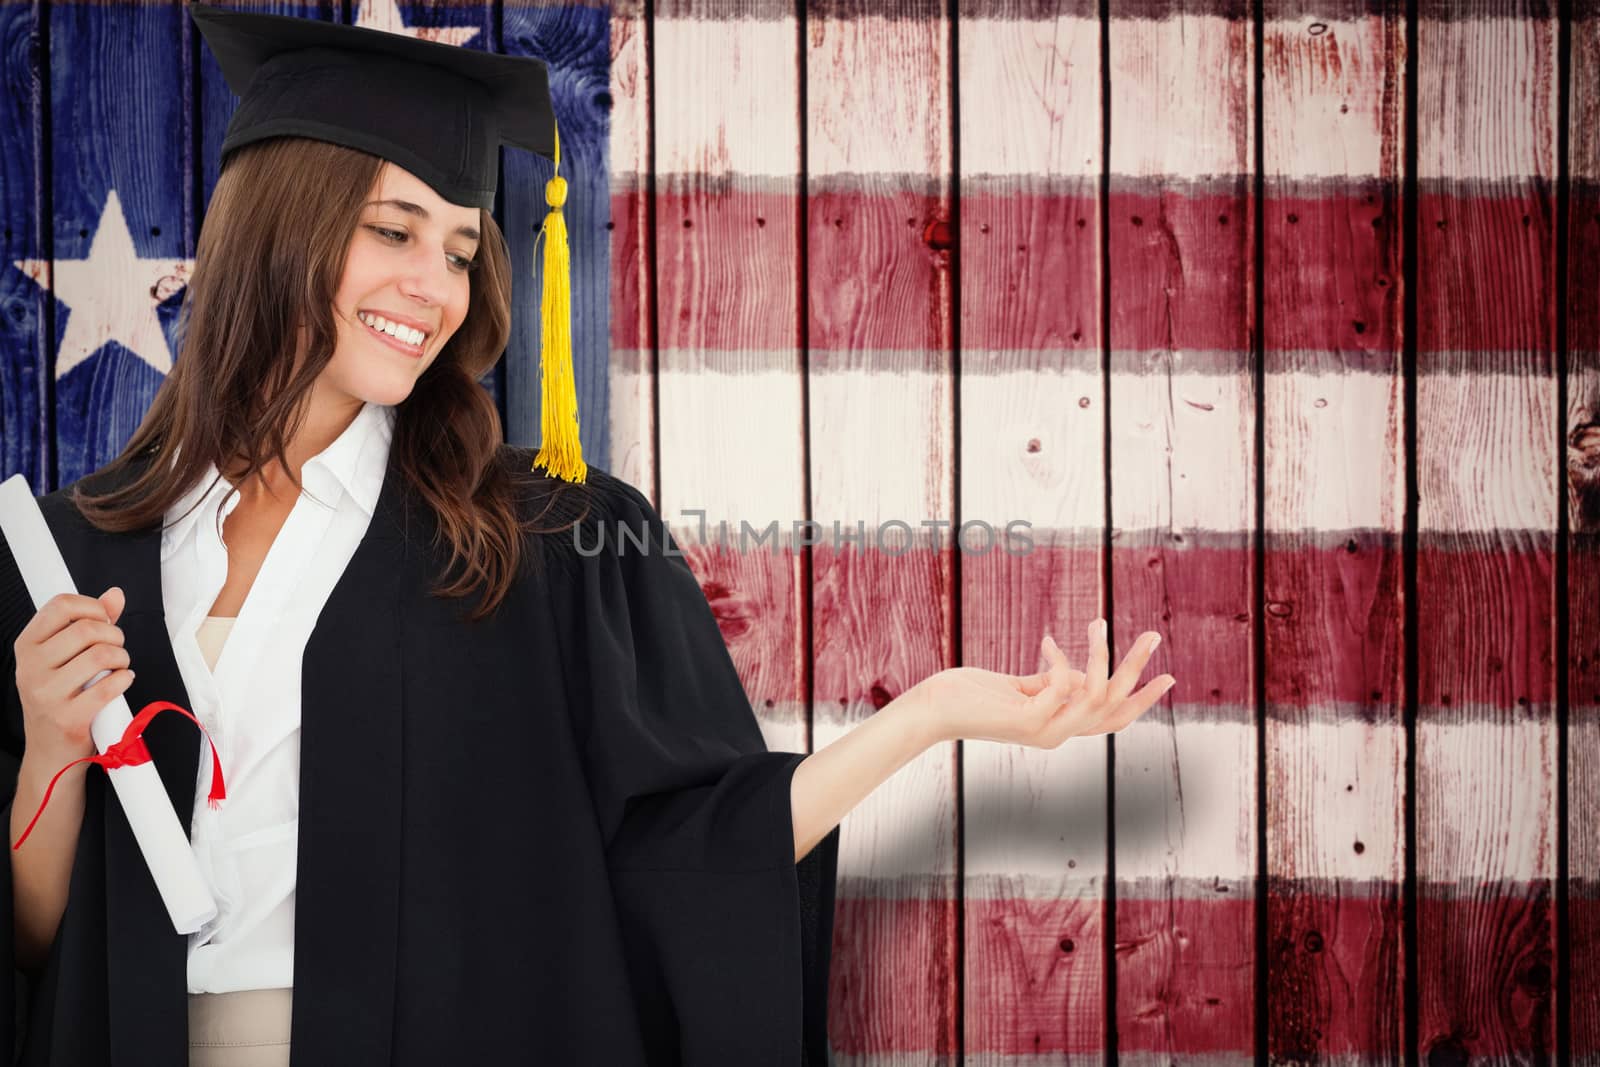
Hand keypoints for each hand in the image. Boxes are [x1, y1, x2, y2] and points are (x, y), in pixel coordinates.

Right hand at [13, 587, 132, 767]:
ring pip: (102, 655)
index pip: (61, 605)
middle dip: (115, 636)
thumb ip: (90, 623)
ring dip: (122, 659)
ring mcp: (46, 694)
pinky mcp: (67, 718)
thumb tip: (114, 595)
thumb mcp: (64, 658)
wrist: (50, 753)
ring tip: (118, 667)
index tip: (104, 620)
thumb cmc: (60, 699)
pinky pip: (110, 686)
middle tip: (116, 650)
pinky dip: (124, 680)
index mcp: (27, 646)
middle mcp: (31, 668)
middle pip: (87, 629)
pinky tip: (121, 681)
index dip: (93, 607)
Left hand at [908, 617, 1174, 747]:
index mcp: (1058, 728)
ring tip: (1097, 621)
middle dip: (1137, 670)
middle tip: (1153, 634)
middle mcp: (1057, 735)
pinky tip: (1046, 642)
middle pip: (1114, 707)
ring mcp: (1043, 732)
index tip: (1168, 674)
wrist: (931, 710)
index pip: (1112, 718)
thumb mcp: (1019, 688)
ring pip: (1096, 696)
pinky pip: (1060, 687)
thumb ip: (1050, 682)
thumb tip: (1082, 672)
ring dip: (1102, 656)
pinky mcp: (1026, 721)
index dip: (1142, 699)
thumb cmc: (970, 695)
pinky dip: (1059, 660)